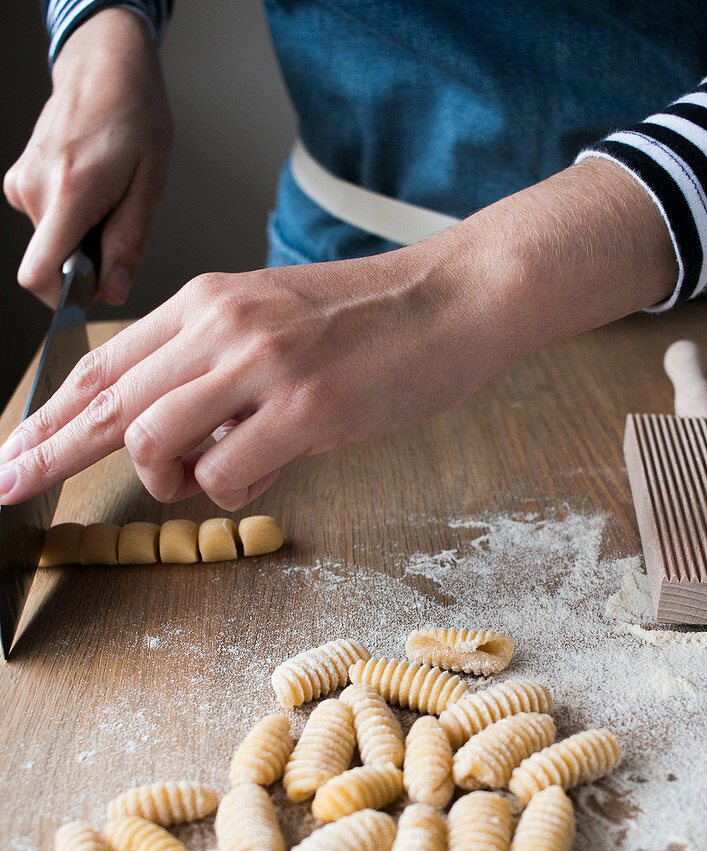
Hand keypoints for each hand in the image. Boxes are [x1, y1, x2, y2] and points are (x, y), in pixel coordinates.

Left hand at [0, 158, 676, 509]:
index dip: (49, 414)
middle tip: (9, 486)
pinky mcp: (303, 408)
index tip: (15, 449)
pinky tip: (267, 470)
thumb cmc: (373, 318)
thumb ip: (212, 362)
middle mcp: (220, 326)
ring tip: (204, 474)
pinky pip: (225, 475)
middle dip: (50, 453)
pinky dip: (231, 490)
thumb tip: (169, 426)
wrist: (455, 297)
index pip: (103, 363)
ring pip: (152, 440)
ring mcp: (260, 365)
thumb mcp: (275, 320)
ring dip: (167, 477)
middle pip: (105, 403)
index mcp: (208, 302)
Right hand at [3, 9, 171, 307]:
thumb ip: (128, 244)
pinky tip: (91, 190)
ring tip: (108, 199)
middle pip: (52, 261)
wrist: (105, 69)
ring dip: (80, 236)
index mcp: (69, 194)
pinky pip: (45, 220)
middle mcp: (35, 190)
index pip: (39, 273)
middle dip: (86, 260)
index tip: (89, 293)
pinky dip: (69, 218)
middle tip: (117, 224)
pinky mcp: (20, 179)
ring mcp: (22, 183)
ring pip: (50, 241)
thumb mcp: (149, 187)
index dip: (63, 297)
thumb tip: (113, 292)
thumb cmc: (134, 119)